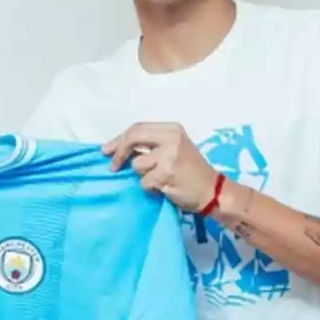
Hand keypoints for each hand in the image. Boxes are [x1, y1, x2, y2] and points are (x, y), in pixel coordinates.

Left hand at [102, 122, 219, 212]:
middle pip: (133, 138)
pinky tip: (164, 188)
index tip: (107, 151)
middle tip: (113, 166)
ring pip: (137, 165)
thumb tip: (117, 149)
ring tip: (159, 179)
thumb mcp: (174, 149)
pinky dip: (150, 188)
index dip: (119, 140)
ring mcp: (169, 157)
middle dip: (118, 152)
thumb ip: (151, 145)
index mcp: (172, 129)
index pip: (137, 128)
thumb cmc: (191, 171)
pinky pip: (144, 182)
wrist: (213, 191)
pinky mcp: (166, 175)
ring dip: (143, 176)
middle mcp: (171, 139)